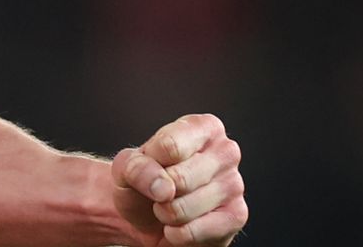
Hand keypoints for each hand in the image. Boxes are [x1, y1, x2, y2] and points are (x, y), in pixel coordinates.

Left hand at [110, 113, 246, 245]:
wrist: (147, 217)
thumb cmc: (143, 181)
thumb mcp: (126, 166)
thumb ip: (136, 167)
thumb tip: (163, 187)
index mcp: (204, 127)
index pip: (170, 146)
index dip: (149, 164)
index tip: (151, 166)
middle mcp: (226, 151)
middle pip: (179, 179)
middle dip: (158, 194)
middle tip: (159, 193)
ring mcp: (235, 184)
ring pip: (184, 208)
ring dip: (166, 215)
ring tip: (170, 208)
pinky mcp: (236, 216)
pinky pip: (194, 232)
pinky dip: (177, 234)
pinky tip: (180, 226)